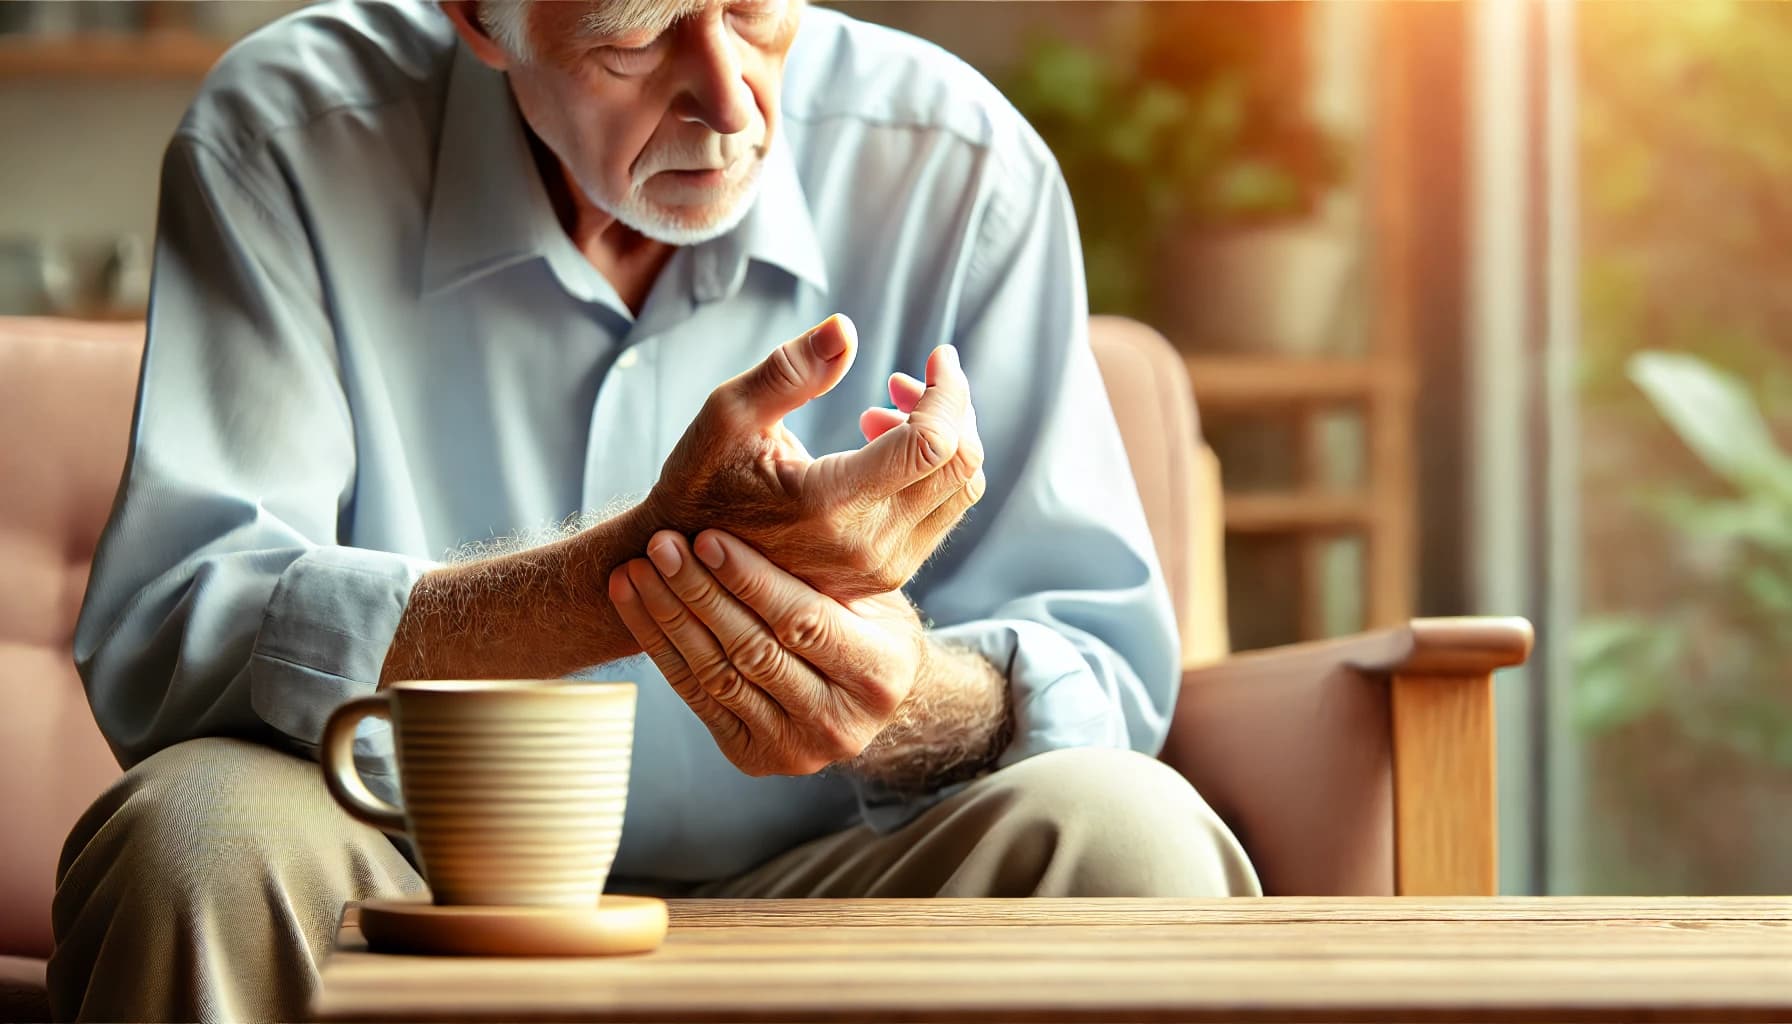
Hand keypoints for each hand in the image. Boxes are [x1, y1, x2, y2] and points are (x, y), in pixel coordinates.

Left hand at [608, 528, 925, 776]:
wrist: (871, 692)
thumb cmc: (868, 619)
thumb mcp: (869, 588)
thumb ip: (827, 558)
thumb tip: (774, 480)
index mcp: (880, 674)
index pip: (803, 622)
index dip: (751, 580)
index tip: (708, 536)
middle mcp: (841, 723)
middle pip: (753, 650)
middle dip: (699, 593)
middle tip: (661, 545)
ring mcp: (796, 749)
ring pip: (717, 675)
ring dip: (668, 618)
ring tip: (635, 569)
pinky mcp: (754, 757)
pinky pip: (696, 697)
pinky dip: (660, 647)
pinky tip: (635, 604)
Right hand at [646, 315, 985, 601]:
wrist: (690, 560)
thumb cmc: (703, 478)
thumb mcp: (729, 413)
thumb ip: (789, 370)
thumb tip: (845, 329)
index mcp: (828, 504)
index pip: (931, 443)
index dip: (948, 391)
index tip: (938, 356)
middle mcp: (865, 545)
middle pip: (960, 467)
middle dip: (952, 408)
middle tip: (905, 379)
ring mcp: (880, 568)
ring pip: (960, 492)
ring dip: (944, 439)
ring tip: (884, 411)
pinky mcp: (885, 575)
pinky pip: (940, 514)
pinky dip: (932, 470)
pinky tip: (881, 445)